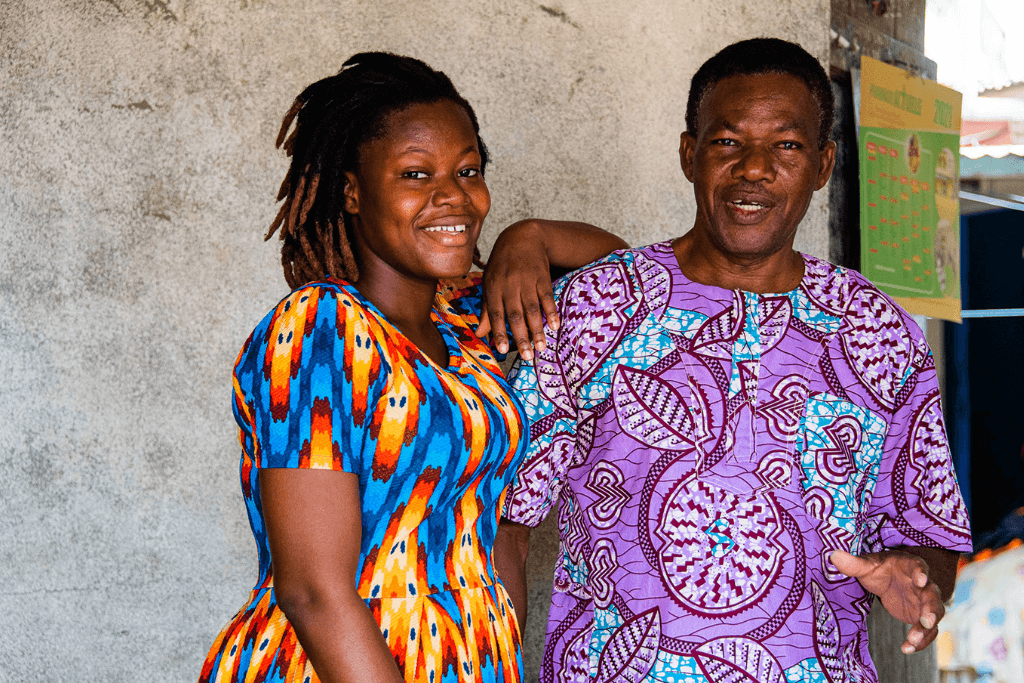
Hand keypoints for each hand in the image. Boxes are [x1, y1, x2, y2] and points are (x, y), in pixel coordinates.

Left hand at [477, 222, 559, 360]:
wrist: (522, 237)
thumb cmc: (502, 265)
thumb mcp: (490, 283)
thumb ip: (487, 310)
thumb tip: (480, 334)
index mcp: (494, 288)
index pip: (496, 314)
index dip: (498, 332)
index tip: (502, 350)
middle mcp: (509, 285)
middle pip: (515, 315)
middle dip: (521, 337)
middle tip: (527, 357)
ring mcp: (526, 281)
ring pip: (532, 308)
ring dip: (537, 329)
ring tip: (541, 347)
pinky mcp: (542, 277)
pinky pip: (547, 296)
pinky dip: (551, 311)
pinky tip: (555, 326)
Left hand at [830, 549, 944, 653]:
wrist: (893, 579)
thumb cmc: (882, 569)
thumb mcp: (868, 565)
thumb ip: (854, 563)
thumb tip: (833, 556)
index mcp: (911, 566)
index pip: (919, 567)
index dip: (921, 573)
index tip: (920, 580)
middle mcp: (924, 585)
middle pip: (933, 596)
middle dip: (931, 608)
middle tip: (926, 620)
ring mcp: (925, 602)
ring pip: (934, 616)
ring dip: (926, 629)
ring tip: (913, 639)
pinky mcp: (922, 617)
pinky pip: (927, 631)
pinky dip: (920, 641)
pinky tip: (906, 648)